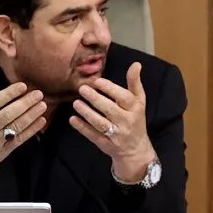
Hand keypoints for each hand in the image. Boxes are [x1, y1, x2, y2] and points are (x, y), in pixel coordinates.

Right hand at [0, 66, 45, 199]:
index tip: (23, 86)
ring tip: (43, 105)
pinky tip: (41, 120)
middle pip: (8, 115)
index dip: (9, 94)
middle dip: (25, 104)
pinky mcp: (3, 151)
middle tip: (39, 94)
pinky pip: (20, 139)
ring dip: (31, 115)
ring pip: (16, 127)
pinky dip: (32, 130)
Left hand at [70, 62, 154, 182]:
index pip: (124, 97)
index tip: (97, 81)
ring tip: (76, 103)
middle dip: (95, 99)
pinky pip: (93, 135)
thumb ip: (135, 83)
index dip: (110, 89)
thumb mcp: (139, 101)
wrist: (135, 148)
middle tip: (82, 88)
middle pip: (110, 109)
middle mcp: (127, 121)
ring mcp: (116, 134)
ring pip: (100, 123)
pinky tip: (73, 119)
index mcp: (135, 108)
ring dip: (87, 113)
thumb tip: (136, 64)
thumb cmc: (135, 118)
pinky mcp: (106, 144)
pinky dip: (82, 128)